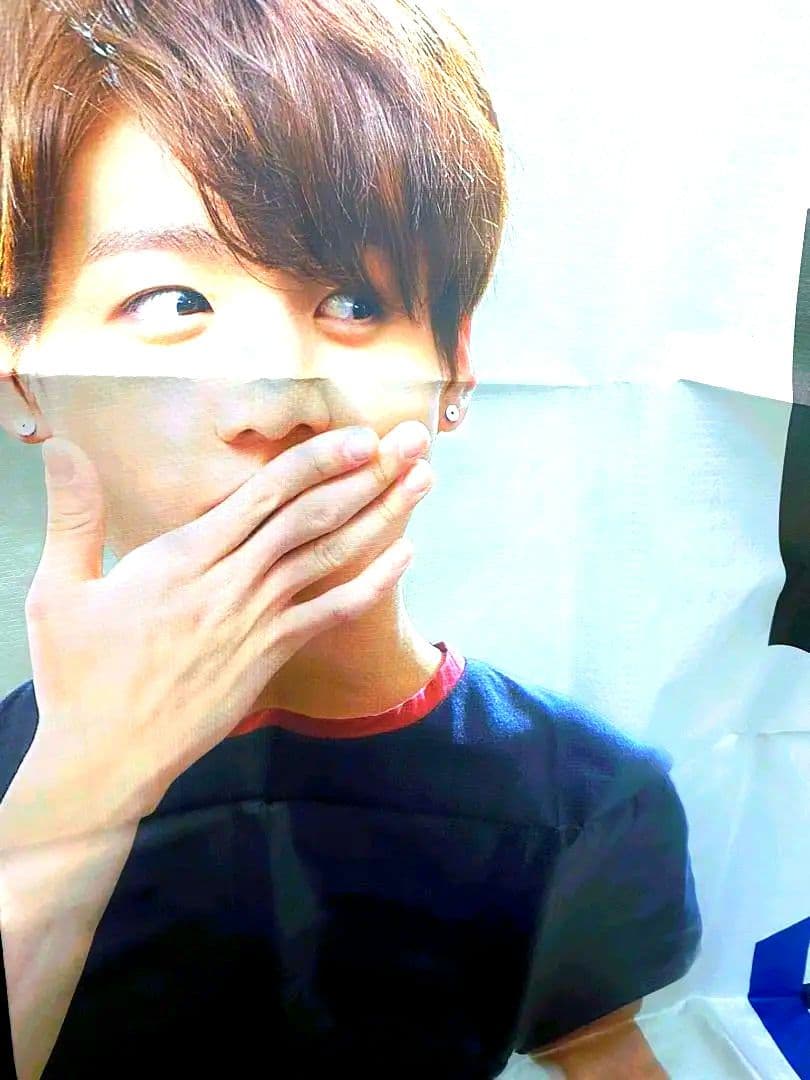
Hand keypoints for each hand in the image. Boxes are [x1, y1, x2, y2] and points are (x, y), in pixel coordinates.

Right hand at [18, 421, 433, 839]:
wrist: (108, 755)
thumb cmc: (80, 674)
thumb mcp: (60, 590)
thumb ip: (74, 516)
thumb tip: (62, 449)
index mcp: (185, 557)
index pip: (265, 494)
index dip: (318, 460)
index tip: (359, 435)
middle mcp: (232, 582)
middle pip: (311, 516)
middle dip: (366, 475)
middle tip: (410, 443)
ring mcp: (257, 620)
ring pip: (330, 556)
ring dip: (380, 516)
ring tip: (421, 481)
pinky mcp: (271, 656)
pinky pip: (331, 613)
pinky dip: (371, 583)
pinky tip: (404, 557)